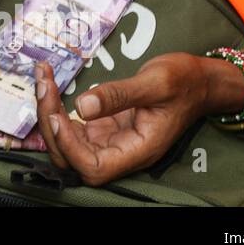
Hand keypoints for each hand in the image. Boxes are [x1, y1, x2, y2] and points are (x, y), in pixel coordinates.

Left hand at [34, 54, 211, 185]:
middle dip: (50, 123)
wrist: (199, 80)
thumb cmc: (185, 82)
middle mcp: (121, 150)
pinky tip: (50, 81)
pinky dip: (56, 106)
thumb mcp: (156, 82)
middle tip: (44, 84)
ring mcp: (110, 139)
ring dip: (49, 112)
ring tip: (44, 78)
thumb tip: (82, 106)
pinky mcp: (103, 126)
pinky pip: (72, 125)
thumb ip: (120, 95)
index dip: (69, 147)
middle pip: (72, 156)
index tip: (56, 116)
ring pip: (67, 141)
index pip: (93, 166)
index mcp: (139, 150)